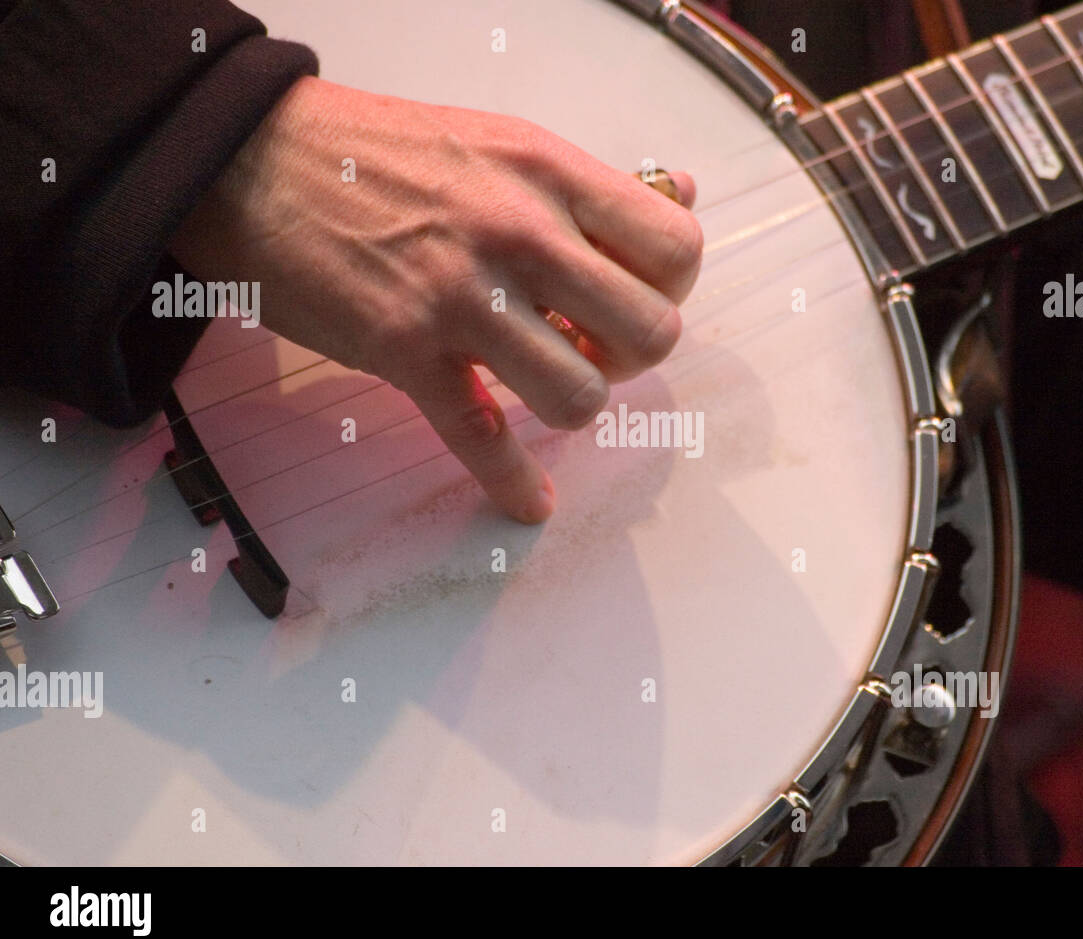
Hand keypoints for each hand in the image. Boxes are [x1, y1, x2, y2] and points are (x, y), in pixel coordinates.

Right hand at [169, 76, 701, 522]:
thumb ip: (589, 182)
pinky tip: (529, 503)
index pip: (674, 249)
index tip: (632, 296)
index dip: (669, 288)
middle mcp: (519, 234)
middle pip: (648, 332)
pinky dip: (512, 485)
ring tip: (546, 381)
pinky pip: (483, 440)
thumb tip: (679, 193)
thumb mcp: (502, 140)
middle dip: (631, 356)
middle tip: (593, 345)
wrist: (254, 159)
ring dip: (574, 403)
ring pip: (580, 396)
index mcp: (549, 173)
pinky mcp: (407, 353)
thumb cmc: (380, 151)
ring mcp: (462, 299)